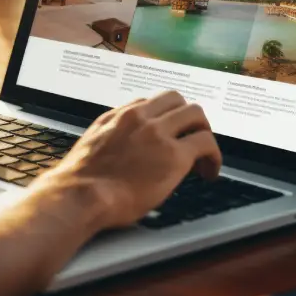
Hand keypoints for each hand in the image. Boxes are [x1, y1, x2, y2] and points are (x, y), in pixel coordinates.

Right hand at [33, 91, 220, 230]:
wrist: (81, 195)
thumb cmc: (81, 179)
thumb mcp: (92, 142)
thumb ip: (110, 132)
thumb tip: (120, 138)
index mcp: (120, 115)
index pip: (152, 103)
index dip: (165, 117)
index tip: (170, 132)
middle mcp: (141, 118)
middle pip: (177, 100)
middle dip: (188, 118)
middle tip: (191, 138)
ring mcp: (159, 134)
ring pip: (196, 115)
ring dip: (203, 132)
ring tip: (204, 156)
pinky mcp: (175, 155)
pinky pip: (206, 143)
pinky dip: (213, 156)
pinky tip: (209, 171)